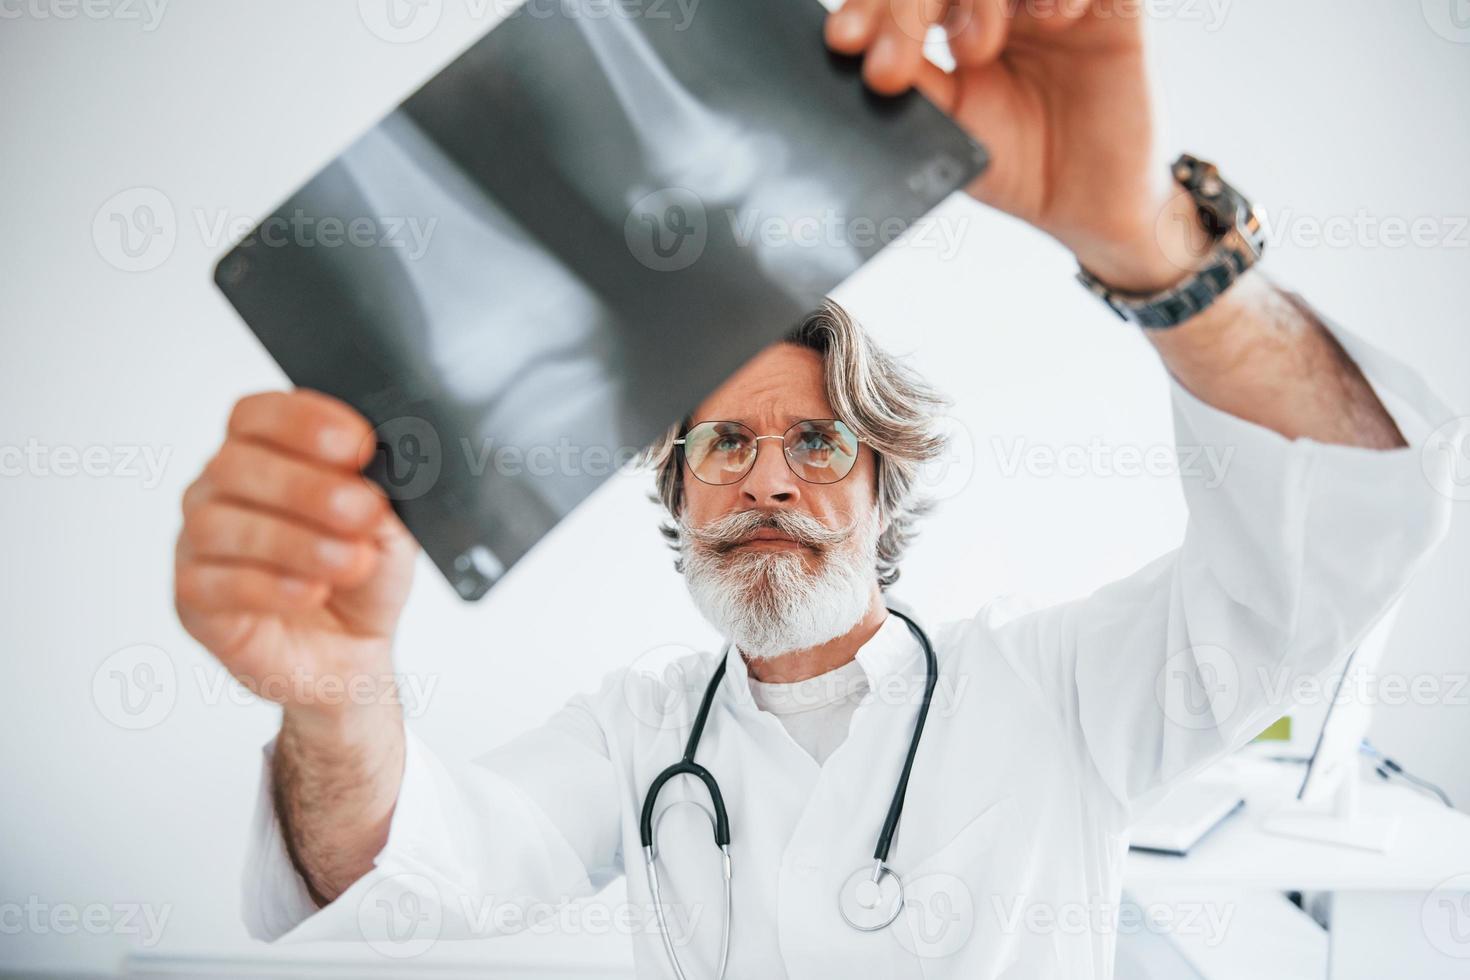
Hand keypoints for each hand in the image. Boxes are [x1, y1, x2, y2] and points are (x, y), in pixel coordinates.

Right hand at [174, 390, 417, 722]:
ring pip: (220, 524)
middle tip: (364, 510)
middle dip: (308, 486)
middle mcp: (221, 489)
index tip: (359, 444)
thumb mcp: (392, 531)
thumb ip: (384, 497)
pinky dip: (267, 586)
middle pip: (237, 464)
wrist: (350, 656)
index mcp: (266, 454)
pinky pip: (212, 583)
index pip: (258, 414)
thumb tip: (385, 472)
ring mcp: (198, 542)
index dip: (303, 421)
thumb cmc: (362, 578)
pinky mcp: (192, 598)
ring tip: (350, 562)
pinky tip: (309, 592)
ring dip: (294, 541)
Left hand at [826, 0, 1204, 291]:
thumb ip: (914, 83)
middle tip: (895, 65)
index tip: (844, 42)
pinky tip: (1050, 19)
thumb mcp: (951, 128)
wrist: (1088, 204)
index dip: (871, 8)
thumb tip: (859, 54)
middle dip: (910, 8)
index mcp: (952, 17)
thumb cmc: (1018, 163)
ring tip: (975, 51)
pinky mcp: (1112, 7)